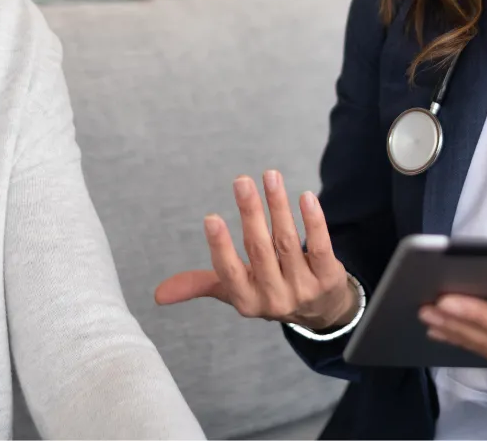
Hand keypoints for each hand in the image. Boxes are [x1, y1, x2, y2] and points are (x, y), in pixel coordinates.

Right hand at [154, 170, 356, 330]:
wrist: (321, 311)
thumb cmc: (270, 290)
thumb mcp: (236, 291)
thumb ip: (200, 284)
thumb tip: (157, 294)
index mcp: (246, 300)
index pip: (230, 273)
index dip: (220, 247)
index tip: (211, 218)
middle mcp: (275, 298)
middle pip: (260, 250)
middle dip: (250, 213)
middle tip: (241, 181)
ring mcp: (304, 289)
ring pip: (288, 241)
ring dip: (278, 206)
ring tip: (270, 176)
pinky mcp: (329, 278)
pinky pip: (320, 246)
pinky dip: (313, 221)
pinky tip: (306, 197)